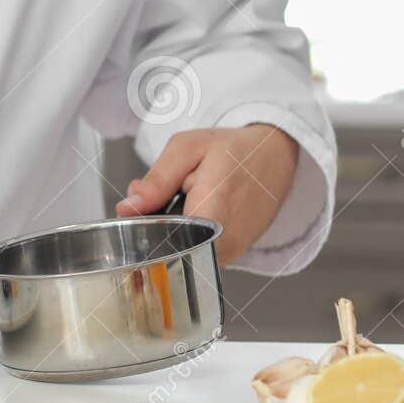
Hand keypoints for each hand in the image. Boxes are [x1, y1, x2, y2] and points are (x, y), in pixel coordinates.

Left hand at [115, 124, 299, 263]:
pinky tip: (195, 211)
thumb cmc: (234, 149)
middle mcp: (227, 241)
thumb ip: (157, 179)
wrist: (275, 156)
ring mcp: (233, 252)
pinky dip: (188, 232)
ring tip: (185, 200)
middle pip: (169, 246)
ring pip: (183, 249)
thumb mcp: (188, 148)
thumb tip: (128, 207)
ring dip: (173, 228)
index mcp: (214, 211)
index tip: (139, 210)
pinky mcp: (234, 254)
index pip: (164, 240)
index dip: (143, 227)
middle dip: (155, 224)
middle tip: (165, 195)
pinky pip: (198, 249)